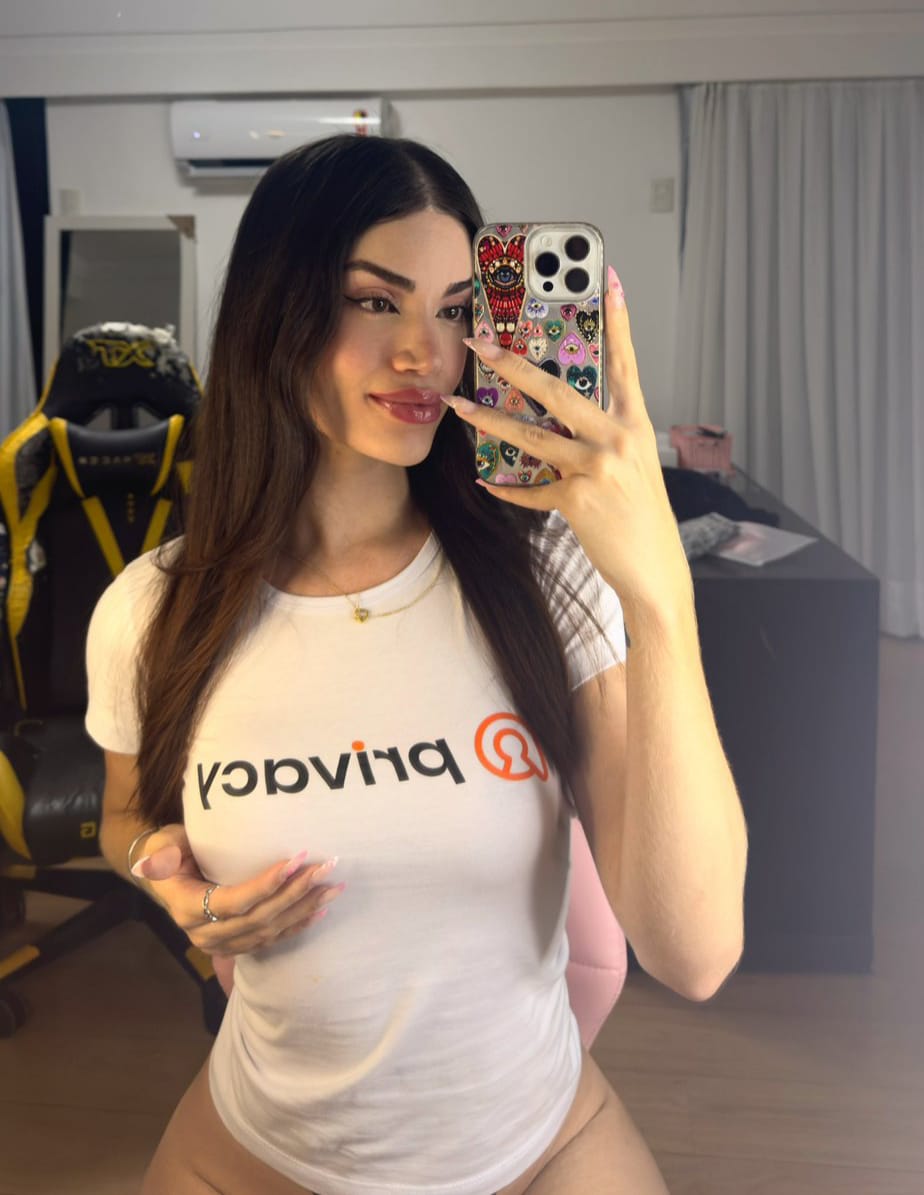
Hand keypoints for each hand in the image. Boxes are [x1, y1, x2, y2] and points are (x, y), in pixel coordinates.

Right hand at [130, 823, 343, 956]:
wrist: (169, 877)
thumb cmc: (169, 853)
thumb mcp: (161, 845)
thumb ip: (161, 854)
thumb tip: (150, 864)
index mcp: (188, 909)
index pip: (234, 902)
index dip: (266, 885)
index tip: (296, 860)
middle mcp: (206, 933)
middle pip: (259, 918)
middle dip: (296, 893)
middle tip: (326, 868)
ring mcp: (223, 943)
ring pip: (270, 930)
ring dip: (304, 908)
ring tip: (333, 887)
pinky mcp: (239, 944)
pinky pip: (272, 938)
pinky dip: (298, 924)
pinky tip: (320, 910)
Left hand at [446, 267, 692, 617]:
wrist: (655, 569)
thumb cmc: (642, 515)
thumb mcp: (634, 465)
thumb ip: (602, 435)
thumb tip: (561, 416)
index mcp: (635, 424)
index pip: (625, 363)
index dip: (618, 321)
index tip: (609, 280)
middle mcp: (617, 439)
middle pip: (557, 391)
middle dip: (514, 364)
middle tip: (481, 343)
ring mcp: (597, 468)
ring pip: (532, 435)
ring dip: (489, 420)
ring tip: (456, 407)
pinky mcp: (577, 500)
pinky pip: (531, 490)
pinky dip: (507, 488)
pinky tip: (487, 481)